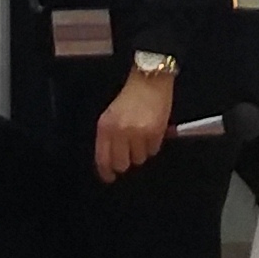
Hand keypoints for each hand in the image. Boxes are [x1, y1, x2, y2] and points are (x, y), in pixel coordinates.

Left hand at [94, 64, 174, 180]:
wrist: (149, 80)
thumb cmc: (130, 97)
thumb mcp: (111, 115)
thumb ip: (109, 137)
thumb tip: (110, 161)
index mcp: (105, 127)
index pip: (103, 158)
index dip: (106, 172)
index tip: (109, 177)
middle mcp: (120, 132)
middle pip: (122, 164)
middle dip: (126, 161)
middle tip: (130, 154)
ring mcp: (138, 133)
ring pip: (139, 159)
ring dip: (141, 151)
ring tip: (142, 136)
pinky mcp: (155, 133)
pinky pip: (153, 150)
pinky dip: (153, 145)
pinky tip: (151, 131)